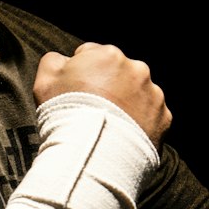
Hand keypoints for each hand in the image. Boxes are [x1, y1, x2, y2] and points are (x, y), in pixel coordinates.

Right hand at [34, 42, 171, 147]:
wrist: (93, 154)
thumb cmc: (65, 115)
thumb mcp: (45, 81)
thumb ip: (54, 61)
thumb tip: (64, 60)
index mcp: (108, 55)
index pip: (92, 56)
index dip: (81, 74)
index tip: (76, 93)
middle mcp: (137, 69)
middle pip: (118, 74)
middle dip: (108, 87)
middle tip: (92, 111)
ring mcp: (153, 94)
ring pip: (137, 94)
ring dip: (126, 105)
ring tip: (108, 126)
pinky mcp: (164, 118)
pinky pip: (150, 116)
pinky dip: (140, 123)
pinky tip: (123, 136)